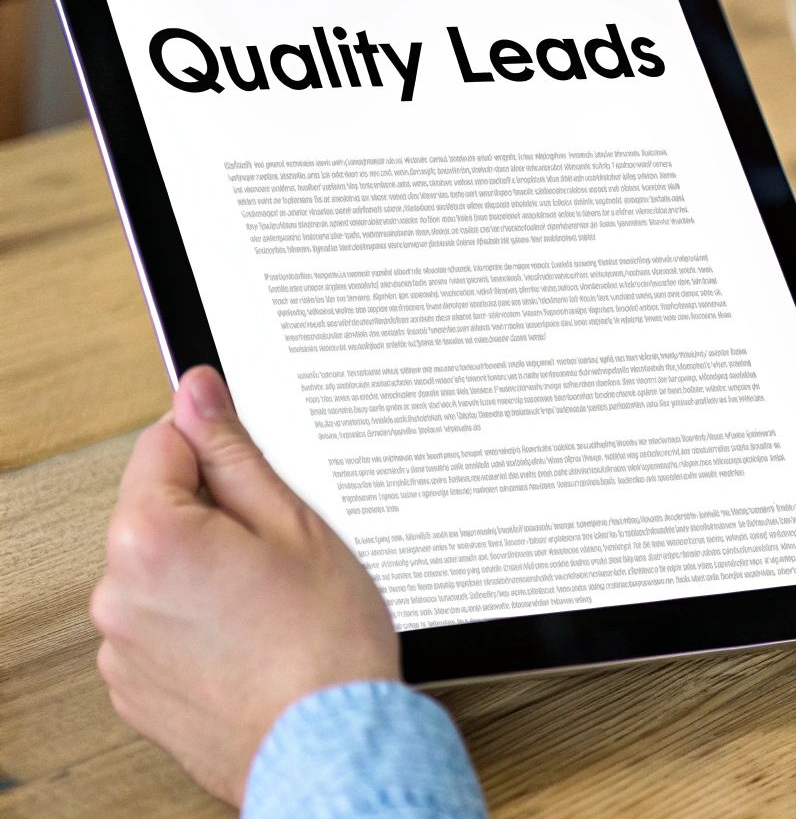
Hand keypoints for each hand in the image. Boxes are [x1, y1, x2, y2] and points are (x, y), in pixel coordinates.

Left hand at [90, 366, 398, 804]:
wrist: (328, 748)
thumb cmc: (324, 648)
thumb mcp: (295, 524)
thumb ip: (234, 453)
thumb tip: (197, 396)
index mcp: (151, 536)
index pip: (164, 442)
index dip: (217, 441)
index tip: (248, 450)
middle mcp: (118, 590)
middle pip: (159, 509)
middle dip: (215, 515)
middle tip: (282, 547)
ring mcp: (122, 645)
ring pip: (161, 572)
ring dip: (205, 572)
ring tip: (273, 602)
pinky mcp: (135, 687)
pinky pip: (161, 627)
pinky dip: (199, 624)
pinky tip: (254, 637)